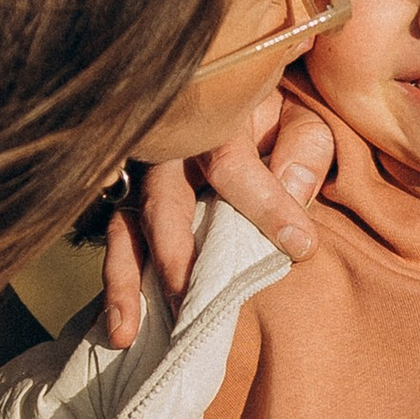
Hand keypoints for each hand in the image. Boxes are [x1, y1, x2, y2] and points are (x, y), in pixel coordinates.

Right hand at [99, 96, 334, 342]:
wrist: (233, 85)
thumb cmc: (275, 110)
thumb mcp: (301, 114)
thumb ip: (304, 147)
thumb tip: (293, 191)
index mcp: (214, 118)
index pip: (231, 163)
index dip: (264, 205)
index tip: (299, 247)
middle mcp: (168, 147)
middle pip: (164, 203)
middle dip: (176, 259)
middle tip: (194, 307)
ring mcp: (143, 173)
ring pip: (128, 226)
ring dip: (125, 280)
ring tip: (126, 333)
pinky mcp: (131, 198)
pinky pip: (117, 239)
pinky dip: (115, 282)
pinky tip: (117, 326)